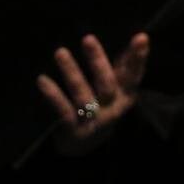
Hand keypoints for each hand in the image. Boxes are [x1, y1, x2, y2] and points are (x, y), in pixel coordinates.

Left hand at [38, 32, 148, 156]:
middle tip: (88, 38)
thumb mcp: (118, 89)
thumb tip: (139, 37)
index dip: (138, 57)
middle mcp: (112, 109)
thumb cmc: (103, 106)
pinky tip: (42, 79)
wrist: (86, 146)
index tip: (141, 37)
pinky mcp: (74, 129)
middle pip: (106, 84)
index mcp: (126, 96)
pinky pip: (63, 110)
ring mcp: (93, 120)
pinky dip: (53, 95)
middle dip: (97, 61)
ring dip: (71, 73)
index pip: (134, 74)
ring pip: (82, 96)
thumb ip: (125, 66)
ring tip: (61, 52)